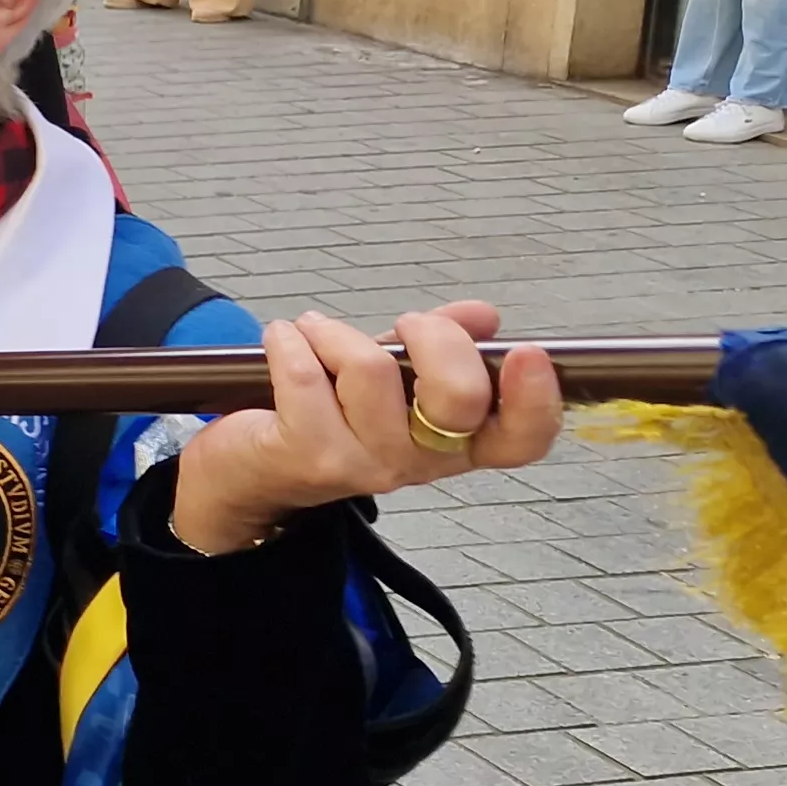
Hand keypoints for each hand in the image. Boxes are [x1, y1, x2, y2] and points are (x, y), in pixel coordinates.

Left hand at [166, 304, 561, 554]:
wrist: (250, 470)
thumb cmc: (333, 414)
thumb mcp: (396, 379)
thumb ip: (442, 346)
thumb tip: (483, 315)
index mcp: (458, 445)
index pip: (522, 440)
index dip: (536, 400)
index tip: (527, 352)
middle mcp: (421, 462)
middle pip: (458, 396)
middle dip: (433, 334)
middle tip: (404, 326)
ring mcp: (366, 464)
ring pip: (372, 370)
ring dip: (337, 331)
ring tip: (316, 332)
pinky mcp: (310, 455)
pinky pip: (307, 376)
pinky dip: (290, 342)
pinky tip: (283, 339)